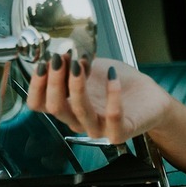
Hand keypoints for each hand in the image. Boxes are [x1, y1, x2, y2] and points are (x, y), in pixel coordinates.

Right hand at [25, 53, 171, 142]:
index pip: (39, 104)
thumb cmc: (118, 83)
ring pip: (80, 111)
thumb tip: (59, 54)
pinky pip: (113, 116)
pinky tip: (113, 76)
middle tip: (60, 58)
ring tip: (80, 64)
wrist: (149, 97)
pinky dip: (112, 94)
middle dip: (54, 81)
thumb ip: (74, 65)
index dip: (36, 84)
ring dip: (77, 86)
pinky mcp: (120, 132)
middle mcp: (79, 120)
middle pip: (56, 107)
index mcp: (67, 107)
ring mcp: (98, 128)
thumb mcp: (92, 69)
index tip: (42, 62)